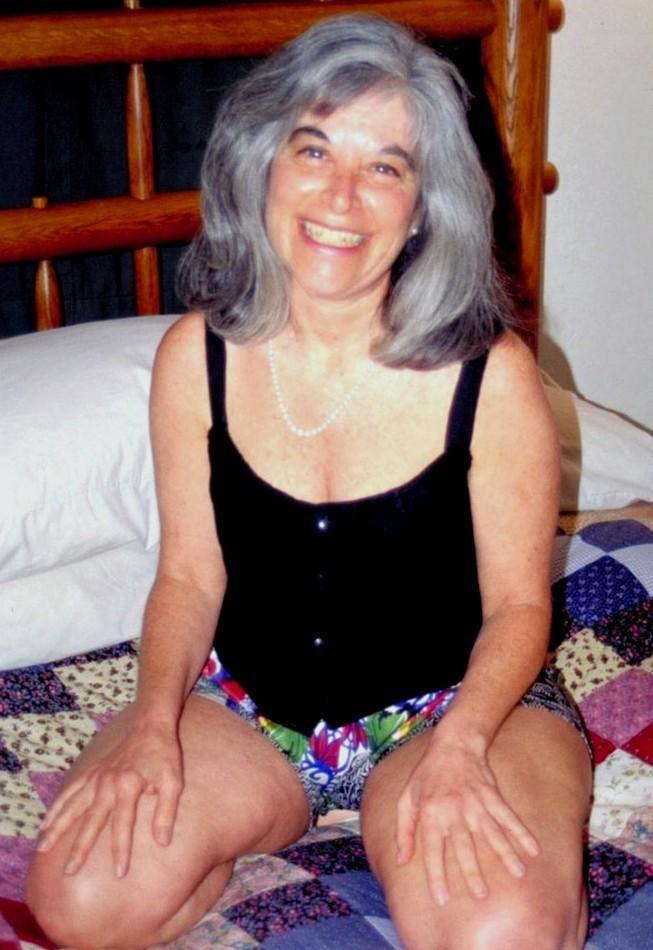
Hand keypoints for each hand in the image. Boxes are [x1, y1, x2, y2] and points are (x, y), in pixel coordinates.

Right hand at [37, 717, 183, 878]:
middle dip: (80, 848)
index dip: (122, 850)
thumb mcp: (174, 781)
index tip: (119, 873)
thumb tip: (163, 842)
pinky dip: (56, 808)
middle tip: (70, 872)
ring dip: (57, 828)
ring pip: (72, 807)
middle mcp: (107, 784)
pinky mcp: (90, 773)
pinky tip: (45, 824)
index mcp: (128, 786)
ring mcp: (95, 778)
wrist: (150, 726)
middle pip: (90, 821)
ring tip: (43, 849)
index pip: (123, 825)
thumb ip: (166, 812)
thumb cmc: (164, 755)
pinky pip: (69, 792)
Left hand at [396, 736, 538, 903]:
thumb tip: (401, 861)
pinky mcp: (492, 796)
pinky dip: (522, 833)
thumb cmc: (427, 775)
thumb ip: (404, 831)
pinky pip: (508, 817)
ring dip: (506, 854)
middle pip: (464, 846)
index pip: (433, 849)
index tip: (442, 899)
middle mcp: (453, 810)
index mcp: (430, 813)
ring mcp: (475, 803)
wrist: (453, 744)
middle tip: (481, 896)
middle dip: (473, 872)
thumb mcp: (407, 799)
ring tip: (518, 874)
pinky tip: (533, 849)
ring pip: (492, 833)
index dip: (436, 874)